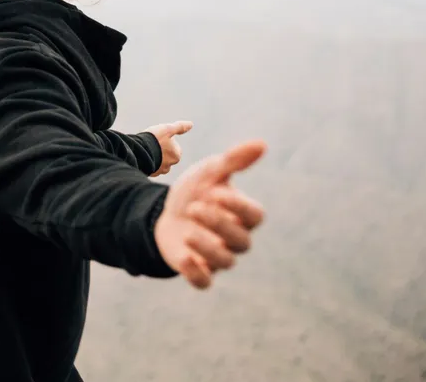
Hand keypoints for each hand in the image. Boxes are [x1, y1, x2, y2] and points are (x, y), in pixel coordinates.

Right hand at [144, 120, 192, 176]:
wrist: (138, 152)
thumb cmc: (154, 139)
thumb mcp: (167, 129)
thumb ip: (179, 127)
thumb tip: (190, 124)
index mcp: (176, 156)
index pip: (174, 147)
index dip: (166, 141)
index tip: (159, 138)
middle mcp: (170, 166)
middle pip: (166, 155)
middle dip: (160, 150)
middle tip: (151, 143)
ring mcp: (159, 171)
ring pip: (158, 162)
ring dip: (154, 157)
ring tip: (146, 150)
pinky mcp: (150, 173)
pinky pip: (150, 167)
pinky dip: (148, 162)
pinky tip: (142, 156)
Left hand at [154, 139, 266, 289]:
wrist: (164, 210)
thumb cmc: (196, 191)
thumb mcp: (210, 172)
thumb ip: (234, 160)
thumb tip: (261, 144)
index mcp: (241, 214)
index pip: (255, 216)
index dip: (239, 206)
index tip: (217, 192)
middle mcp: (234, 238)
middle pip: (241, 241)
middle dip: (219, 224)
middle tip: (195, 207)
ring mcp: (216, 255)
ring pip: (226, 262)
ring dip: (207, 248)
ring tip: (187, 230)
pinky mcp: (197, 268)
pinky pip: (205, 282)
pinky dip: (196, 274)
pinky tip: (184, 257)